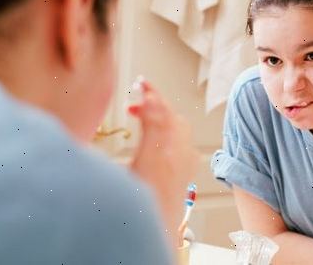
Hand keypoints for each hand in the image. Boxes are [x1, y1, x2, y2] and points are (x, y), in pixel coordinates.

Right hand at [128, 81, 198, 236]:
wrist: (161, 229)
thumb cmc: (139, 206)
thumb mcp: (124, 174)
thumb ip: (128, 144)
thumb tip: (139, 112)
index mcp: (159, 154)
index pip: (158, 112)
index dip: (150, 94)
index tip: (142, 82)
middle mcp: (177, 154)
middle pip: (171, 115)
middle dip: (154, 101)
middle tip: (137, 98)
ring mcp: (185, 160)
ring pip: (178, 124)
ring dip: (162, 114)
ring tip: (143, 115)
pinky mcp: (188, 166)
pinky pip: (183, 136)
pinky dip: (170, 126)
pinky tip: (158, 133)